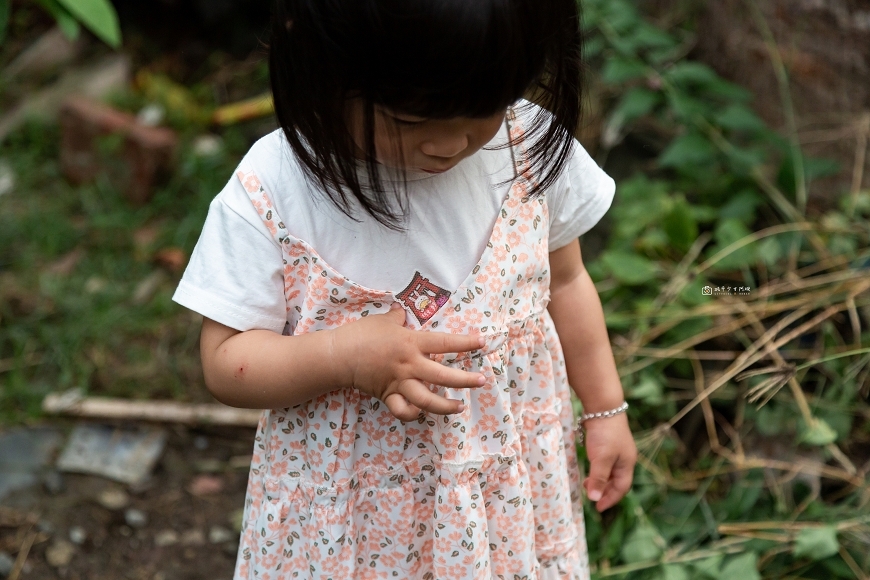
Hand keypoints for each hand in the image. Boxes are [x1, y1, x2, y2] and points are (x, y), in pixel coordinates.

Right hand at [331, 303, 485, 420]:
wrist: (339, 355)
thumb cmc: (362, 334)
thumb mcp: (383, 320)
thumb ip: (398, 317)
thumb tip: (403, 311)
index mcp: (411, 343)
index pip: (445, 343)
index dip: (465, 343)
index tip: (481, 342)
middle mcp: (410, 365)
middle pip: (444, 376)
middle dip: (465, 380)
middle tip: (481, 381)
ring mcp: (400, 383)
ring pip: (428, 400)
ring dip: (446, 406)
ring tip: (459, 407)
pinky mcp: (388, 396)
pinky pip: (403, 411)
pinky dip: (413, 415)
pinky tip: (421, 413)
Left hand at [582, 413, 635, 511]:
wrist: (603, 407)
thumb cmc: (605, 434)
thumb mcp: (601, 459)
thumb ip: (598, 479)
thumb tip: (594, 499)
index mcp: (627, 464)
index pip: (621, 488)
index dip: (610, 499)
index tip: (598, 508)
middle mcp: (624, 458)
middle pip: (617, 481)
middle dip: (605, 491)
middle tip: (591, 497)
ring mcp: (617, 449)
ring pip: (610, 471)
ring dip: (600, 480)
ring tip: (587, 484)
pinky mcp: (608, 442)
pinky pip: (604, 462)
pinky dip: (598, 469)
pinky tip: (589, 468)